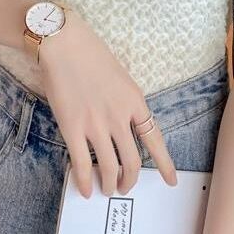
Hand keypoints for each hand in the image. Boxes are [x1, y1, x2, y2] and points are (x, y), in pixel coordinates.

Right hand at [38, 9, 176, 198]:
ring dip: (109, 184)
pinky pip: (82, 163)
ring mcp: (96, 124)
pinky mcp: (72, 128)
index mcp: (135, 102)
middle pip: (133, 161)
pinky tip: (84, 189)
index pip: (155, 140)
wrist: (63, 43)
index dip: (164, 164)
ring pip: (110, 167)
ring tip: (106, 189)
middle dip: (129, 179)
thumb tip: (123, 128)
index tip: (170, 181)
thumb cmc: (90, 54)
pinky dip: (84, 181)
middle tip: (124, 186)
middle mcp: (119, 117)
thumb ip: (125, 103)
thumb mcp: (120, 78)